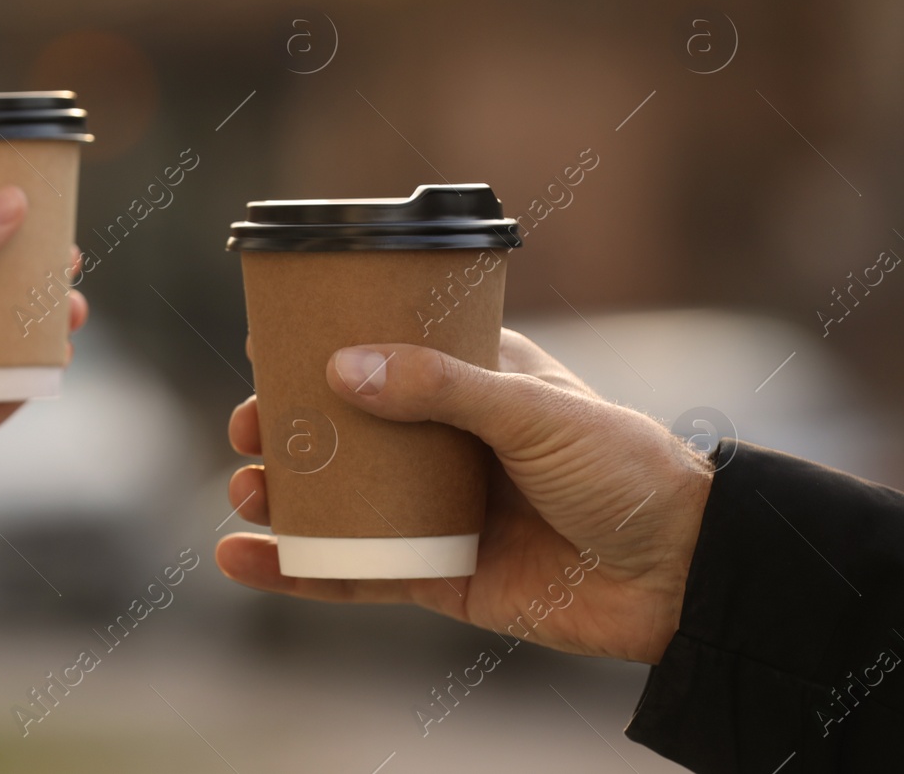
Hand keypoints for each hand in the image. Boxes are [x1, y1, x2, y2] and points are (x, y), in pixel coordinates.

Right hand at [216, 329, 712, 664]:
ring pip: (339, 502)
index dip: (321, 354)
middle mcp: (447, 443)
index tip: (267, 353)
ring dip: (283, 499)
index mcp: (473, 382)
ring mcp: (438, 511)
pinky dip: (297, 572)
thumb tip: (342, 369)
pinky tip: (246, 562)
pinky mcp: (437, 577)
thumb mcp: (532, 410)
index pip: (383, 355)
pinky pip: (354, 573)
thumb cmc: (626, 469)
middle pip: (346, 431)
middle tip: (248, 430)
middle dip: (287, 431)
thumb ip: (441, 388)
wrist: (684, 575)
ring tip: (246, 493)